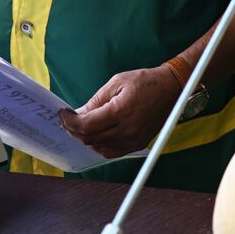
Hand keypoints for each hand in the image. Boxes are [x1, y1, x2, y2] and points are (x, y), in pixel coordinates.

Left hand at [58, 66, 180, 158]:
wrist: (172, 88)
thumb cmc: (145, 81)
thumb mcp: (116, 83)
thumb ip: (96, 101)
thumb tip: (78, 114)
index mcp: (121, 111)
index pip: (86, 125)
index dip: (69, 122)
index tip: (62, 114)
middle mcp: (127, 129)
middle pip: (89, 138)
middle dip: (73, 130)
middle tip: (67, 120)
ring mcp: (133, 139)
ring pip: (98, 148)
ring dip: (85, 138)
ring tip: (81, 126)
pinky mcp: (138, 143)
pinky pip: (111, 152)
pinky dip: (99, 145)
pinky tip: (96, 135)